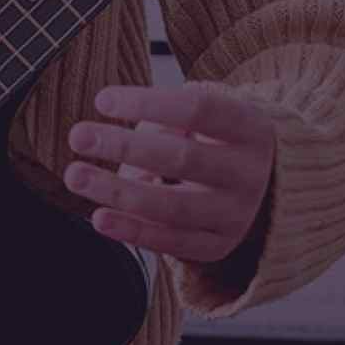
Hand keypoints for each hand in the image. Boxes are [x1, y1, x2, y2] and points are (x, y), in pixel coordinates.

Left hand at [66, 82, 278, 264]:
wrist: (269, 187)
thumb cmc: (217, 141)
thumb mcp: (205, 120)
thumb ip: (166, 123)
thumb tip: (121, 143)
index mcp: (250, 128)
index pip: (199, 110)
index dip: (149, 103)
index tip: (101, 99)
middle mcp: (250, 174)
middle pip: (183, 158)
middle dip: (125, 146)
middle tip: (78, 135)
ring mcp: (237, 215)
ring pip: (173, 207)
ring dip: (118, 191)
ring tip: (76, 175)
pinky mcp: (218, 246)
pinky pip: (171, 243)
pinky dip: (132, 231)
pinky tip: (99, 217)